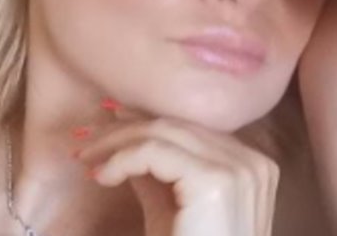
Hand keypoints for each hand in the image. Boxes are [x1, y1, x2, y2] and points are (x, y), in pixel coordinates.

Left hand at [76, 117, 278, 235]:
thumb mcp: (168, 212)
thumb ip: (154, 175)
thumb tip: (123, 140)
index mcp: (250, 167)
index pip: (189, 130)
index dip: (143, 124)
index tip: (103, 132)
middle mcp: (252, 161)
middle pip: (177, 125)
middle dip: (124, 129)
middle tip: (84, 141)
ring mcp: (239, 168)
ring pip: (163, 132)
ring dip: (115, 142)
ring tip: (85, 159)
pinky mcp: (216, 180)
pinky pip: (155, 151)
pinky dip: (121, 159)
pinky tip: (102, 176)